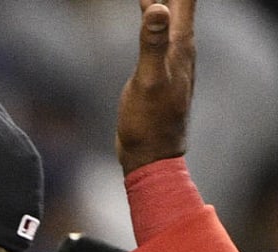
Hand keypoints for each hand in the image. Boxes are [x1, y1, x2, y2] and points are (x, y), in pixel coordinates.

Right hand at [117, 0, 194, 174]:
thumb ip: (153, 44)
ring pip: (172, 13)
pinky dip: (154, 13)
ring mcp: (171, 57)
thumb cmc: (149, 122)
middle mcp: (181, 47)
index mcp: (180, 45)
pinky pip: (161, 29)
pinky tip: (149, 11)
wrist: (151, 153)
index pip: (184, 0)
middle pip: (181, 3)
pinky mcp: (159, 66)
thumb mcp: (149, 81)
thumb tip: (158, 7)